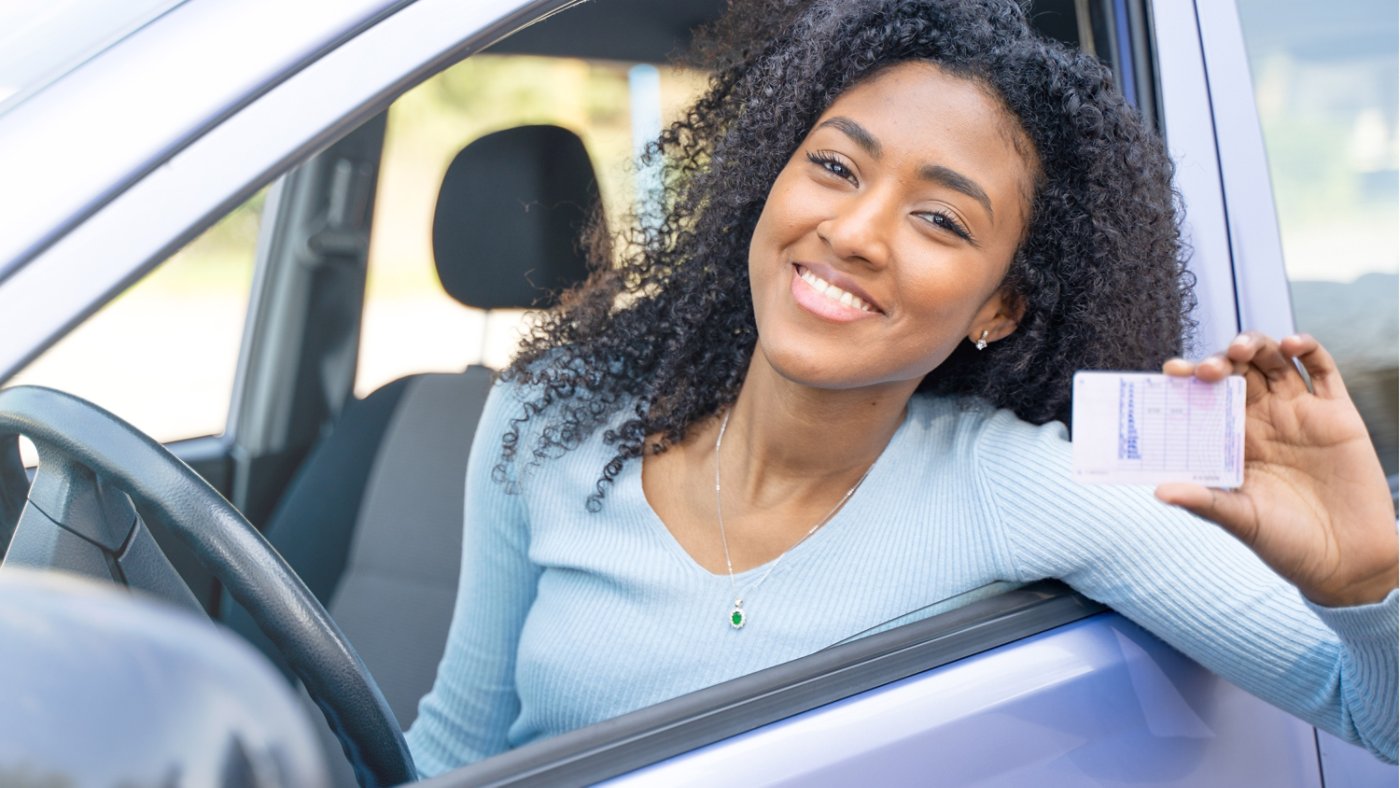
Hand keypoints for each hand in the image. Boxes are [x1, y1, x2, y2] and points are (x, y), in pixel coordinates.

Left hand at [1155, 332, 1397, 607]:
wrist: (1347, 561)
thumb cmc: (1287, 543)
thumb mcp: (1241, 520)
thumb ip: (1204, 501)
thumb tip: (1158, 491)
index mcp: (1234, 440)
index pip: (1205, 398)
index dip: (1188, 380)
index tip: (1171, 372)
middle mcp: (1264, 421)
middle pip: (1237, 372)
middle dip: (1219, 361)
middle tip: (1206, 369)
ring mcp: (1300, 413)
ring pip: (1274, 362)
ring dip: (1255, 345)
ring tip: (1241, 349)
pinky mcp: (1338, 414)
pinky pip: (1323, 370)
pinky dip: (1308, 348)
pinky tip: (1290, 343)